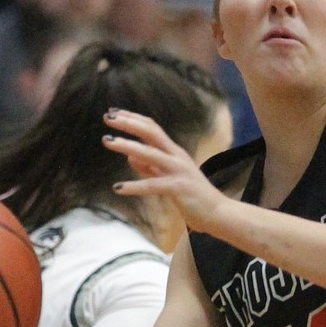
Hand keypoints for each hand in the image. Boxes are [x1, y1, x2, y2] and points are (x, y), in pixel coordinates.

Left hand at [103, 109, 226, 232]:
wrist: (218, 213)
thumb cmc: (193, 196)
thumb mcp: (169, 177)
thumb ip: (150, 167)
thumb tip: (130, 156)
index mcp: (174, 152)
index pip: (152, 128)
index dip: (133, 119)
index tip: (114, 113)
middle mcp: (177, 157)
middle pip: (151, 132)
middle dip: (129, 123)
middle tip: (108, 118)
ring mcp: (178, 171)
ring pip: (150, 153)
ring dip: (128, 145)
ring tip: (108, 141)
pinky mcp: (179, 188)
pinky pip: (153, 185)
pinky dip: (135, 186)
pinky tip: (118, 188)